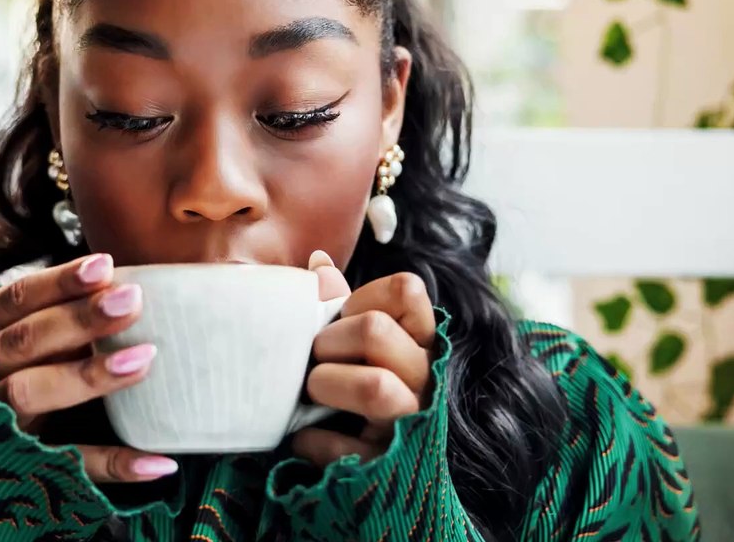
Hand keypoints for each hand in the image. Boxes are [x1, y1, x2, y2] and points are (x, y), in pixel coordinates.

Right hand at [0, 254, 178, 482]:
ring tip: (145, 358)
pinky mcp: (17, 471)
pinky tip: (160, 462)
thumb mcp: (1, 343)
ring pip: (32, 394)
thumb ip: (45, 319)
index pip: (12, 302)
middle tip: (132, 301)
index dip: (57, 283)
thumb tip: (117, 284)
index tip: (105, 266)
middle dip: (79, 320)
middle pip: (24, 342)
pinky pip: (66, 467)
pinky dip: (113, 465)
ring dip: (88, 376)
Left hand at [293, 251, 436, 465]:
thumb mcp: (352, 342)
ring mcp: (415, 422)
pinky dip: (314, 441)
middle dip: (329, 342)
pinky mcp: (392, 466)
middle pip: (375, 330)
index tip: (341, 318)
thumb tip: (318, 263)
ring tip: (313, 392)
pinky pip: (348, 448)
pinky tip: (307, 437)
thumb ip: (338, 304)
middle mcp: (426, 376)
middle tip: (315, 359)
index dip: (363, 297)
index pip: (407, 290)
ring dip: (326, 385)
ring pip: (374, 387)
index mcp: (420, 339)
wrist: (376, 471)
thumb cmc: (354, 383)